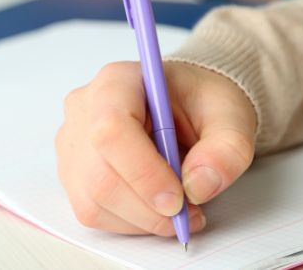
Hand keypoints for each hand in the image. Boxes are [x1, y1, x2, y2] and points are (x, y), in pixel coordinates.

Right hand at [56, 61, 256, 235]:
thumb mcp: (231, 117)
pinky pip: (91, 211)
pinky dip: (129, 222)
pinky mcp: (71, 172)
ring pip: (93, 200)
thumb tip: (198, 186)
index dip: (144, 173)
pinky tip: (153, 207)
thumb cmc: (200, 104)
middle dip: (150, 208)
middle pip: (100, 175)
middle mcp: (84, 109)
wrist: (186, 106)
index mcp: (117, 81)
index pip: (111, 129)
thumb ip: (226, 149)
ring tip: (178, 210)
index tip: (179, 199)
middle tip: (189, 213)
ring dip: (143, 219)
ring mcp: (72, 142)